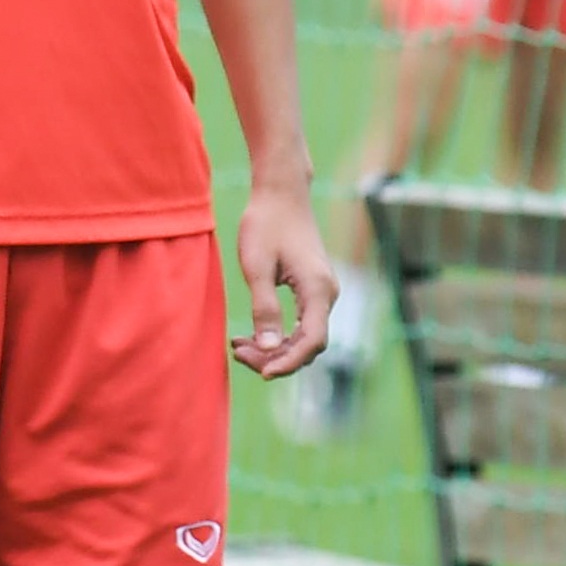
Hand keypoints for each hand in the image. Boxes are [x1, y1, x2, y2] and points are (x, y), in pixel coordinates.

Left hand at [231, 178, 340, 379]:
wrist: (281, 193)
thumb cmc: (266, 224)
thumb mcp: (257, 267)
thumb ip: (265, 309)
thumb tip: (270, 349)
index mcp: (319, 289)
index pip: (311, 342)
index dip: (288, 363)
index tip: (262, 373)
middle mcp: (328, 294)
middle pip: (308, 345)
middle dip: (275, 357)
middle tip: (238, 352)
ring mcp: (323, 292)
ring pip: (303, 337)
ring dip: (274, 348)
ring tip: (239, 345)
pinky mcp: (313, 289)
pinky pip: (300, 324)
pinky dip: (277, 335)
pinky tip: (250, 335)